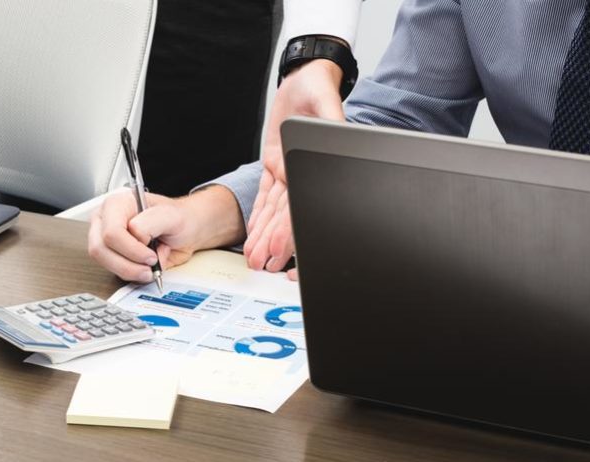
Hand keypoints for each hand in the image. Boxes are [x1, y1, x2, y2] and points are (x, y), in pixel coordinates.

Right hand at [88, 186, 244, 282]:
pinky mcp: (113, 256)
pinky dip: (133, 274)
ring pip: (105, 263)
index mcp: (117, 204)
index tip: (151, 254)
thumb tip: (135, 235)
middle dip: (129, 263)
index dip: (131, 248)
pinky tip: (146, 266)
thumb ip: (151, 221)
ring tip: (151, 266)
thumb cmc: (179, 219)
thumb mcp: (171, 215)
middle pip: (101, 250)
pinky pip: (115, 271)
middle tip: (151, 264)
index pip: (111, 232)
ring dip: (131, 270)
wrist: (187, 231)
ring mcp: (107, 240)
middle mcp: (107, 221)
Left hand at [244, 59, 345, 279]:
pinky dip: (260, 215)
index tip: (279, 251)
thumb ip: (329, 127)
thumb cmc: (319, 90)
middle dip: (274, 243)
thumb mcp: (327, 107)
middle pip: (285, 216)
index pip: (299, 206)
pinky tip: (255, 233)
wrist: (306, 79)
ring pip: (274, 211)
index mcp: (315, 166)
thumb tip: (333, 139)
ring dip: (265, 236)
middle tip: (263, 264)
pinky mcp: (275, 165)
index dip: (288, 232)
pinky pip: (266, 196)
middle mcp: (300, 174)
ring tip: (257, 257)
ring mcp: (287, 172)